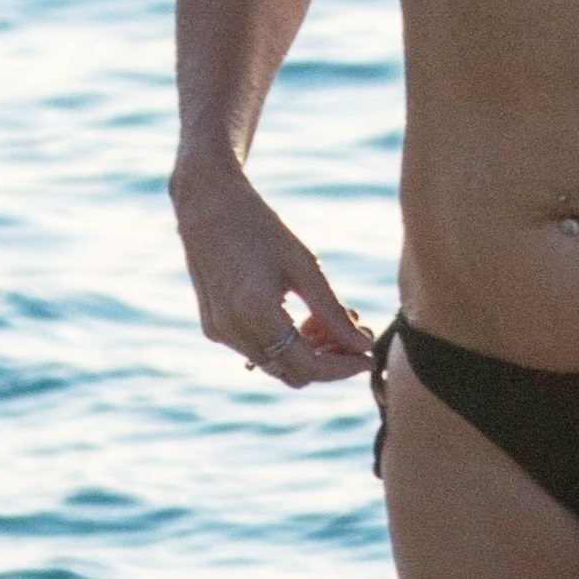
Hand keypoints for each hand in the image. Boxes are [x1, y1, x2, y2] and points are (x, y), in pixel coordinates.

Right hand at [171, 154, 374, 389]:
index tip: (369, 357)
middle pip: (292, 373)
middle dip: (328, 362)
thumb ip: (334, 312)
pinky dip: (284, 344)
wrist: (208, 205)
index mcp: (255, 313)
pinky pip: (258, 351)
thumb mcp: (305, 267)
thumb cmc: (262, 228)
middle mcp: (231, 331)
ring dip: (307, 353)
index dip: (342, 367)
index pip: (308, 365)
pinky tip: (303, 318)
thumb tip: (364, 345)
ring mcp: (219, 332)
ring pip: (275, 365)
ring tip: (329, 320)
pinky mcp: (213, 328)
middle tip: (355, 336)